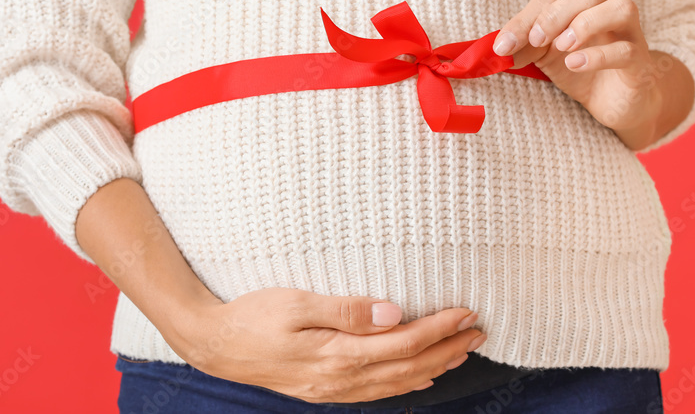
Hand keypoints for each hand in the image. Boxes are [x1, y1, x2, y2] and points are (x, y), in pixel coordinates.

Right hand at [166, 287, 486, 403]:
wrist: (215, 344)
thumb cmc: (254, 315)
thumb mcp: (297, 303)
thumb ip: (347, 310)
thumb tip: (395, 313)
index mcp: (337, 355)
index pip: (403, 343)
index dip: (439, 329)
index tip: (466, 312)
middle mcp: (340, 379)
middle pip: (408, 368)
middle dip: (447, 349)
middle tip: (479, 331)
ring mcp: (333, 389)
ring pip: (396, 383)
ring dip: (434, 367)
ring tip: (462, 352)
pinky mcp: (325, 389)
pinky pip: (377, 391)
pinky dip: (406, 383)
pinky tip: (419, 376)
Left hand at [492, 0, 663, 144]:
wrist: (614, 101)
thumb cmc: (579, 67)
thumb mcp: (544, 54)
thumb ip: (524, 45)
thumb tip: (496, 48)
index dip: (525, 19)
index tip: (503, 46)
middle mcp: (611, 7)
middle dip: (556, 14)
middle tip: (536, 41)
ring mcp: (631, 33)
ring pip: (621, 8)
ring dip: (586, 23)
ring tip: (562, 46)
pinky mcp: (641, 62)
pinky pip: (626, 50)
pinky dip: (598, 55)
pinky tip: (576, 64)